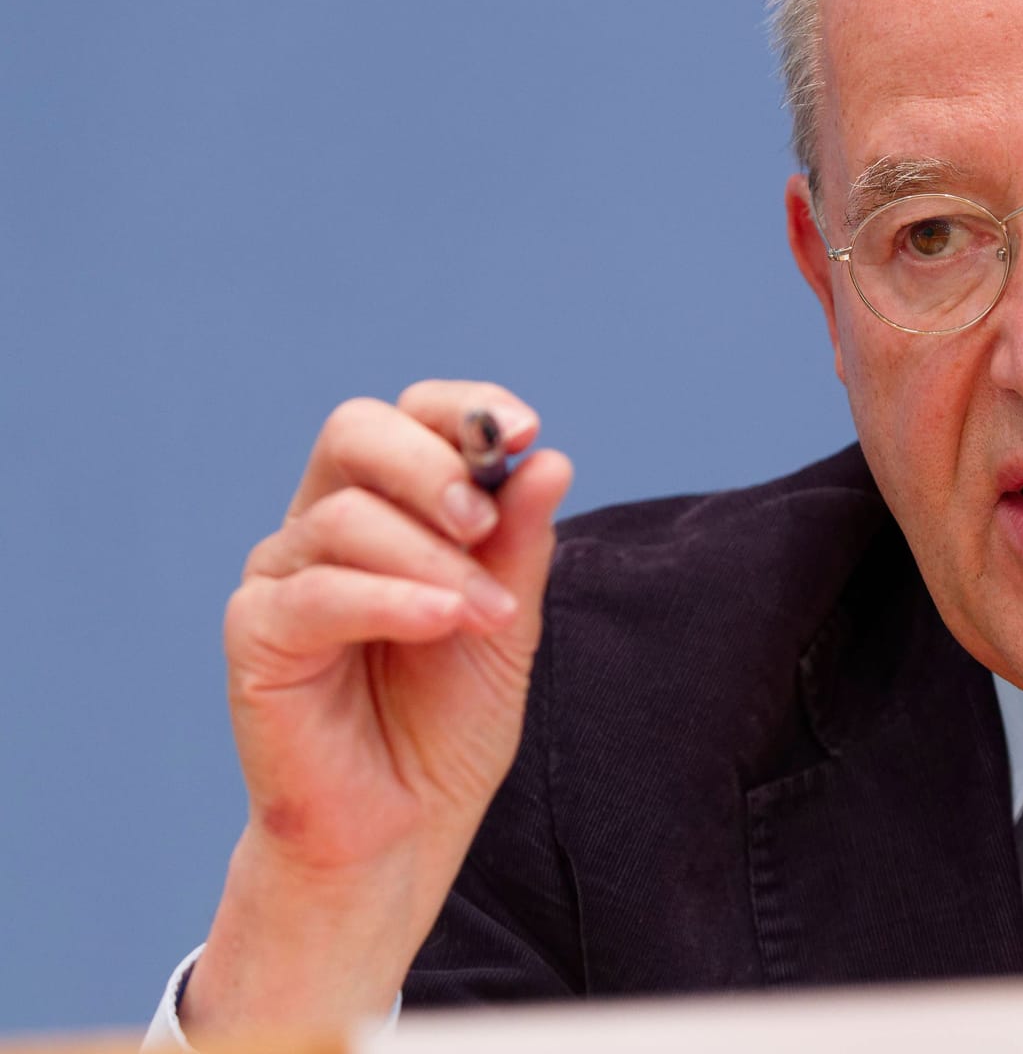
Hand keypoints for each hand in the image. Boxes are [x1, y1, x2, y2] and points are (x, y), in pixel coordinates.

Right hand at [182, 380, 571, 1040]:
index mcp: (387, 509)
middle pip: (356, 432)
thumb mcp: (507, 625)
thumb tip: (547, 459)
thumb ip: (520, 544)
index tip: (524, 430)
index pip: (411, 418)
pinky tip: (445, 622)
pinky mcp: (256, 636)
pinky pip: (318, 593)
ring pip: (345, 515)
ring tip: (490, 617)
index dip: (464, 409)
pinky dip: (392, 599)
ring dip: (434, 560)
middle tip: (485, 521)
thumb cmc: (448, 726)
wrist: (400, 831)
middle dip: (432, 462)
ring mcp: (282, 577)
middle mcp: (323, 526)